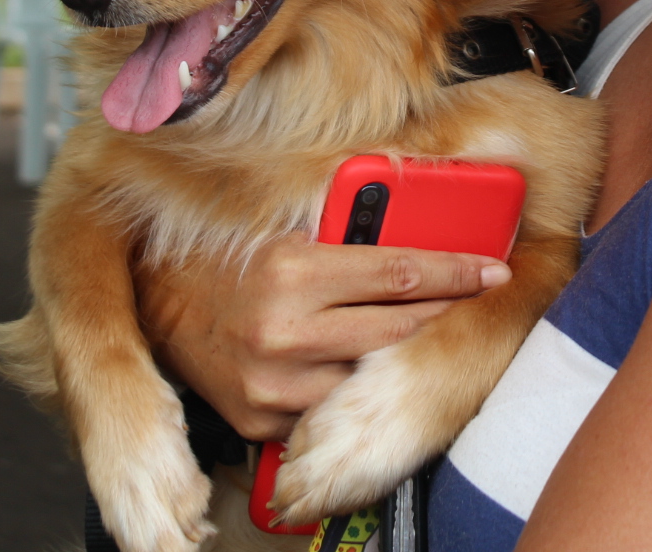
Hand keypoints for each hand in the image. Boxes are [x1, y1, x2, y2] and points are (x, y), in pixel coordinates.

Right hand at [137, 232, 510, 440]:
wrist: (159, 307)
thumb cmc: (230, 260)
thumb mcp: (287, 232)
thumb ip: (348, 235)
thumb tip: (426, 230)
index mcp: (292, 272)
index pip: (399, 274)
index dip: (456, 271)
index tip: (493, 269)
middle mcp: (284, 331)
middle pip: (398, 330)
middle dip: (450, 312)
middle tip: (484, 299)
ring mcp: (275, 385)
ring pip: (372, 376)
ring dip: (410, 356)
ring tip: (439, 332)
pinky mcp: (265, 421)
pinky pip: (332, 408)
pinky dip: (358, 388)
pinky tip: (379, 371)